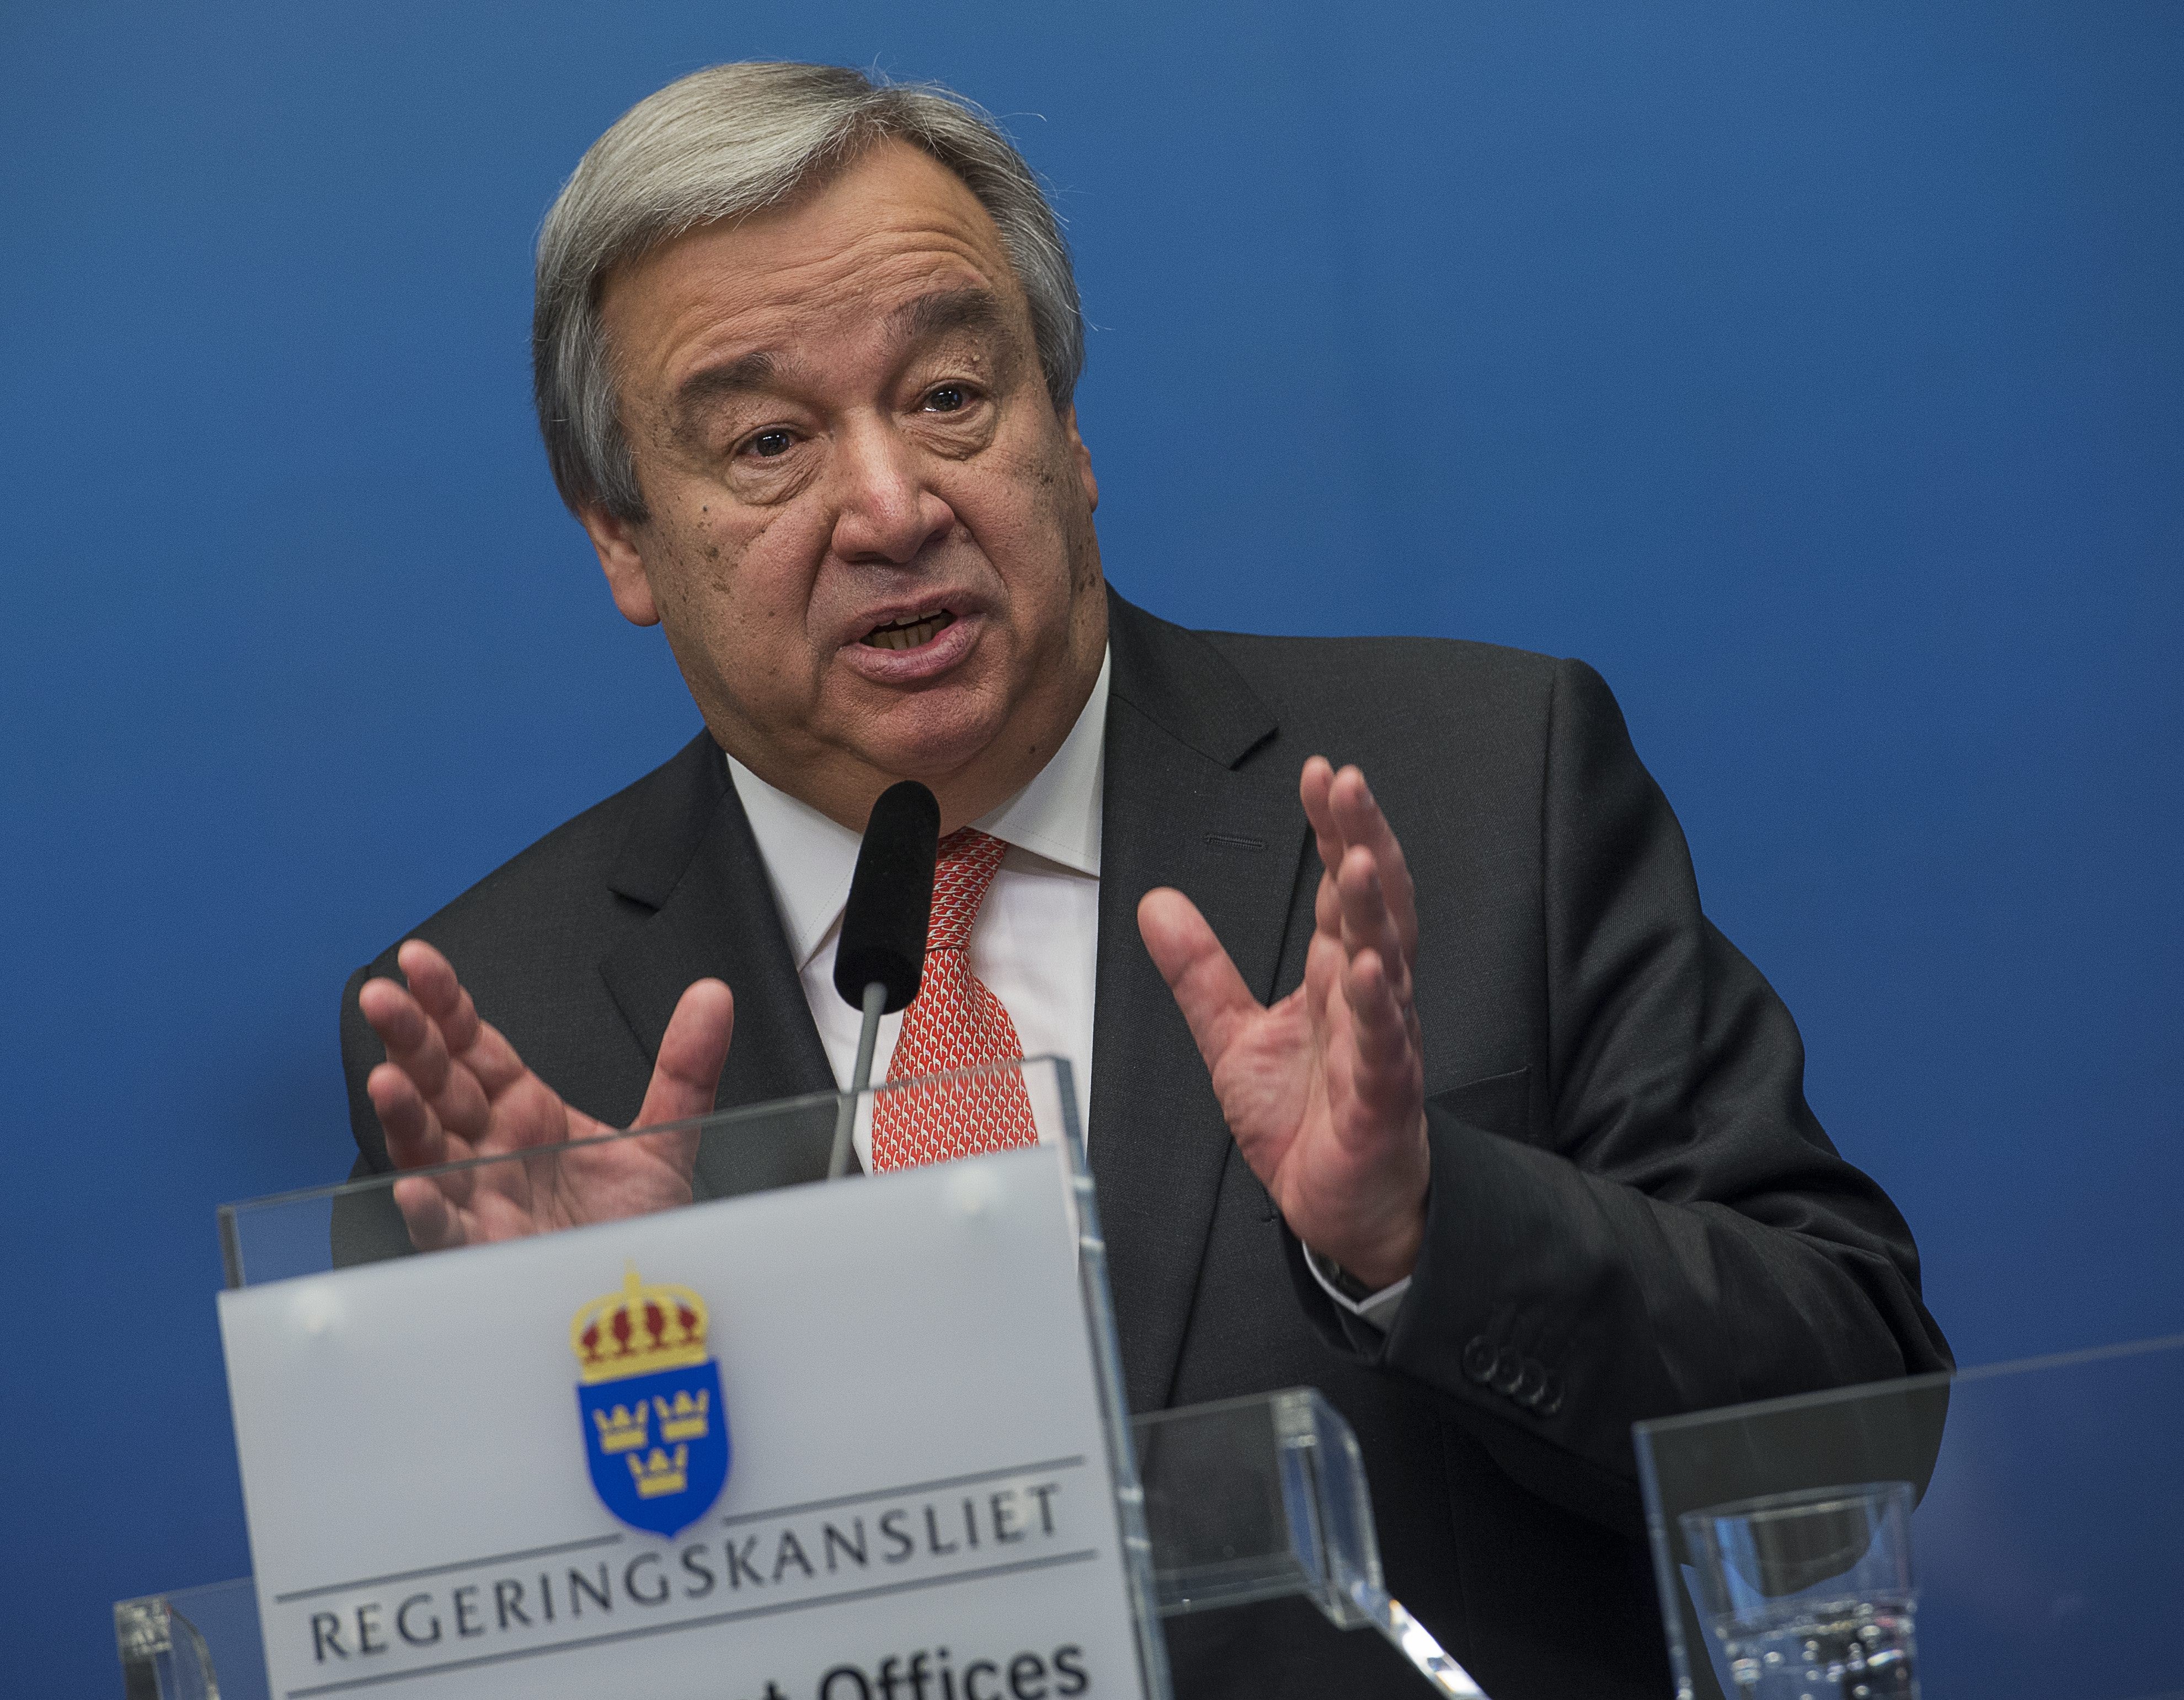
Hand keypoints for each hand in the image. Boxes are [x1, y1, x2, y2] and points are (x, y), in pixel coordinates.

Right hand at [358, 939, 732, 1249]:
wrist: (647, 1306)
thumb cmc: (634, 1230)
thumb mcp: (666, 1140)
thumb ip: (685, 1068)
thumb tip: (712, 997)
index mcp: (524, 1112)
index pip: (473, 1044)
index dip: (445, 1002)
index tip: (419, 961)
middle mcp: (492, 1149)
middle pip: (438, 1083)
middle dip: (408, 1039)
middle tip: (382, 998)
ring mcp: (481, 1199)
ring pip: (427, 1149)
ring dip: (402, 1115)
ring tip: (386, 1080)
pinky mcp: (483, 1253)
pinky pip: (446, 1231)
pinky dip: (428, 1211)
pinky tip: (415, 1186)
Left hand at [1138, 758, 1428, 1288]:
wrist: (1336, 1207)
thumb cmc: (1304, 1119)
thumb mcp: (1231, 1035)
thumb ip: (1200, 969)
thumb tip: (1157, 902)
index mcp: (1337, 977)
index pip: (1340, 888)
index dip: (1333, 830)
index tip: (1321, 776)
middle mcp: (1368, 999)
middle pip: (1374, 906)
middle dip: (1363, 841)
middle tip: (1349, 783)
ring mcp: (1382, 1045)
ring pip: (1389, 964)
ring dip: (1375, 909)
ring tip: (1358, 856)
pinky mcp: (1381, 1099)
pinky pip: (1384, 1048)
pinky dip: (1379, 1009)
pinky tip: (1371, 969)